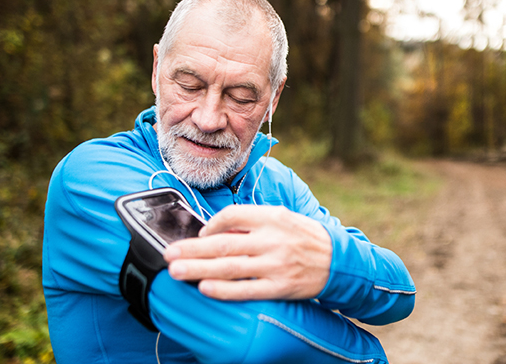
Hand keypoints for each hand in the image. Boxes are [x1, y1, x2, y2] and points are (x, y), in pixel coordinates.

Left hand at [163, 205, 331, 300]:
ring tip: (177, 271)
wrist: (337, 260)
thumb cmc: (303, 237)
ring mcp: (275, 264)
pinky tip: (204, 288)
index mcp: (272, 217)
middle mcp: (272, 239)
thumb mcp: (281, 218)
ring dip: (199, 269)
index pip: (232, 216)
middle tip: (169, 254)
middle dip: (192, 249)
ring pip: (230, 267)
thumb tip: (216, 231)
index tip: (198, 234)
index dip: (210, 225)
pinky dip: (223, 289)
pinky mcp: (279, 286)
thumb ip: (252, 222)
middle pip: (224, 244)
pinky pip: (246, 289)